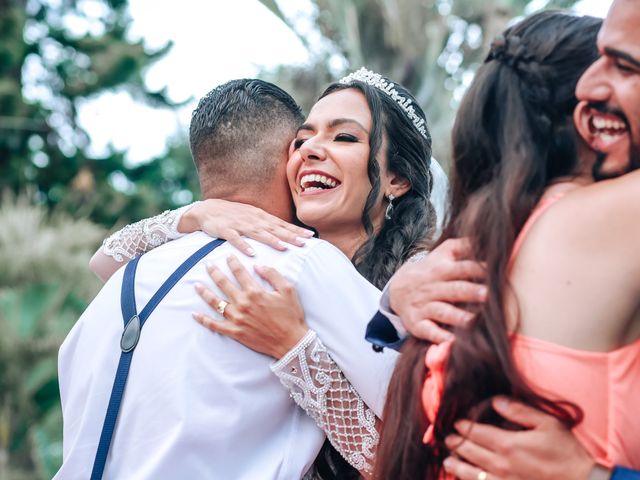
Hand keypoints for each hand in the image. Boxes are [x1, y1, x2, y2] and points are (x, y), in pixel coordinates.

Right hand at [179, 199, 313, 256]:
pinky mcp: (226, 230)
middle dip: (290, 236)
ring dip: (272, 240)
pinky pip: (236, 239)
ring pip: (259, 233)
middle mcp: (253, 219)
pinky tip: (252, 253)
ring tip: (284, 247)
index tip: (310, 236)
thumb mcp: (252, 217)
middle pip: (275, 229)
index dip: (296, 230)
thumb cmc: (233, 215)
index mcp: (261, 217)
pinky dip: (244, 246)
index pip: (282, 224)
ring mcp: (240, 224)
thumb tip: (285, 233)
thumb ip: (267, 225)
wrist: (207, 209)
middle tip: (304, 243)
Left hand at [193, 255, 308, 357]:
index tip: (227, 256)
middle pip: (223, 284)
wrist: (291, 342)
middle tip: (208, 265)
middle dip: (214, 272)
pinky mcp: (235, 332)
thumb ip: (273, 275)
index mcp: (255, 292)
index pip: (239, 272)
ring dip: (205, 292)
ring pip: (215, 302)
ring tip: (196, 285)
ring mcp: (237, 319)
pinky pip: (215, 325)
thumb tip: (258, 266)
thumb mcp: (288, 290)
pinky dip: (204, 320)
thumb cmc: (291, 316)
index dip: (232, 262)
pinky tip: (195, 314)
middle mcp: (243, 303)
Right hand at [389, 238, 486, 342]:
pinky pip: (429, 331)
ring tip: (473, 321)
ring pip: (442, 311)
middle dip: (471, 292)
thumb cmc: (430, 271)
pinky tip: (452, 343)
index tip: (497, 272)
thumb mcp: (442, 253)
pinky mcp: (417, 324)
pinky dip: (439, 338)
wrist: (398, 290)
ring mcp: (424, 307)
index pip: (463, 268)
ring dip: (458, 316)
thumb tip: (487, 237)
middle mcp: (433, 288)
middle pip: (454, 289)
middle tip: (489, 296)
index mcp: (442, 270)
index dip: (479, 269)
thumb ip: (463, 245)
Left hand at [442, 397, 596, 479]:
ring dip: (457, 467)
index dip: (463, 427)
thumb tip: (496, 401)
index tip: (457, 423)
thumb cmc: (566, 453)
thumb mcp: (547, 424)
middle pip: (469, 453)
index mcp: (508, 444)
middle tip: (447, 439)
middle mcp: (501, 465)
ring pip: (471, 475)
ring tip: (449, 461)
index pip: (475, 433)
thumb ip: (519, 411)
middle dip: (456, 444)